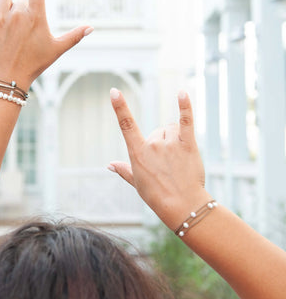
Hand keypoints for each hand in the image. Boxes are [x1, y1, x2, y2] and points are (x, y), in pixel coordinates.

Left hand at [0, 0, 92, 90]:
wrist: (9, 78)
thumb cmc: (35, 64)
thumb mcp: (57, 50)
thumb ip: (74, 36)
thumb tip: (91, 27)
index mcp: (36, 17)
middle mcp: (19, 14)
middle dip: (23, 12)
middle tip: (22, 36)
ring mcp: (2, 18)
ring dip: (7, 6)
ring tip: (9, 27)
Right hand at [109, 88, 206, 229]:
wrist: (182, 206)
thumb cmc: (157, 196)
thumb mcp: (137, 183)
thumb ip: (124, 170)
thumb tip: (110, 164)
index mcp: (138, 153)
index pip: (126, 125)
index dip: (119, 107)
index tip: (114, 92)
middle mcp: (153, 145)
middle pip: (157, 131)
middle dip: (161, 143)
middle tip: (167, 165)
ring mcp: (171, 144)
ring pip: (171, 129)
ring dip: (173, 138)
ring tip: (178, 159)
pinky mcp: (188, 145)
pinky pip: (186, 121)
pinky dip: (185, 106)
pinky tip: (182, 93)